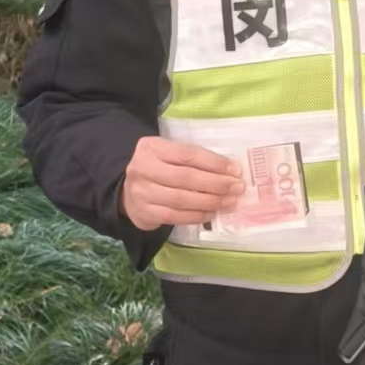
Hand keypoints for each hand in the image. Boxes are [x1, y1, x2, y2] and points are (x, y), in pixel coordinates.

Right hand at [118, 136, 244, 230]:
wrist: (127, 190)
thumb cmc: (158, 169)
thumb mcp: (168, 154)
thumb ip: (192, 159)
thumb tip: (230, 171)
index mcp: (152, 148)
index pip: (188, 155)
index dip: (214, 163)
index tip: (235, 170)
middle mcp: (143, 168)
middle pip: (186, 178)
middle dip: (216, 183)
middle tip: (237, 188)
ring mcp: (142, 192)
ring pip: (182, 199)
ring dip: (210, 201)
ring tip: (229, 202)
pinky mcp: (145, 213)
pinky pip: (176, 216)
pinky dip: (197, 216)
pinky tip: (212, 213)